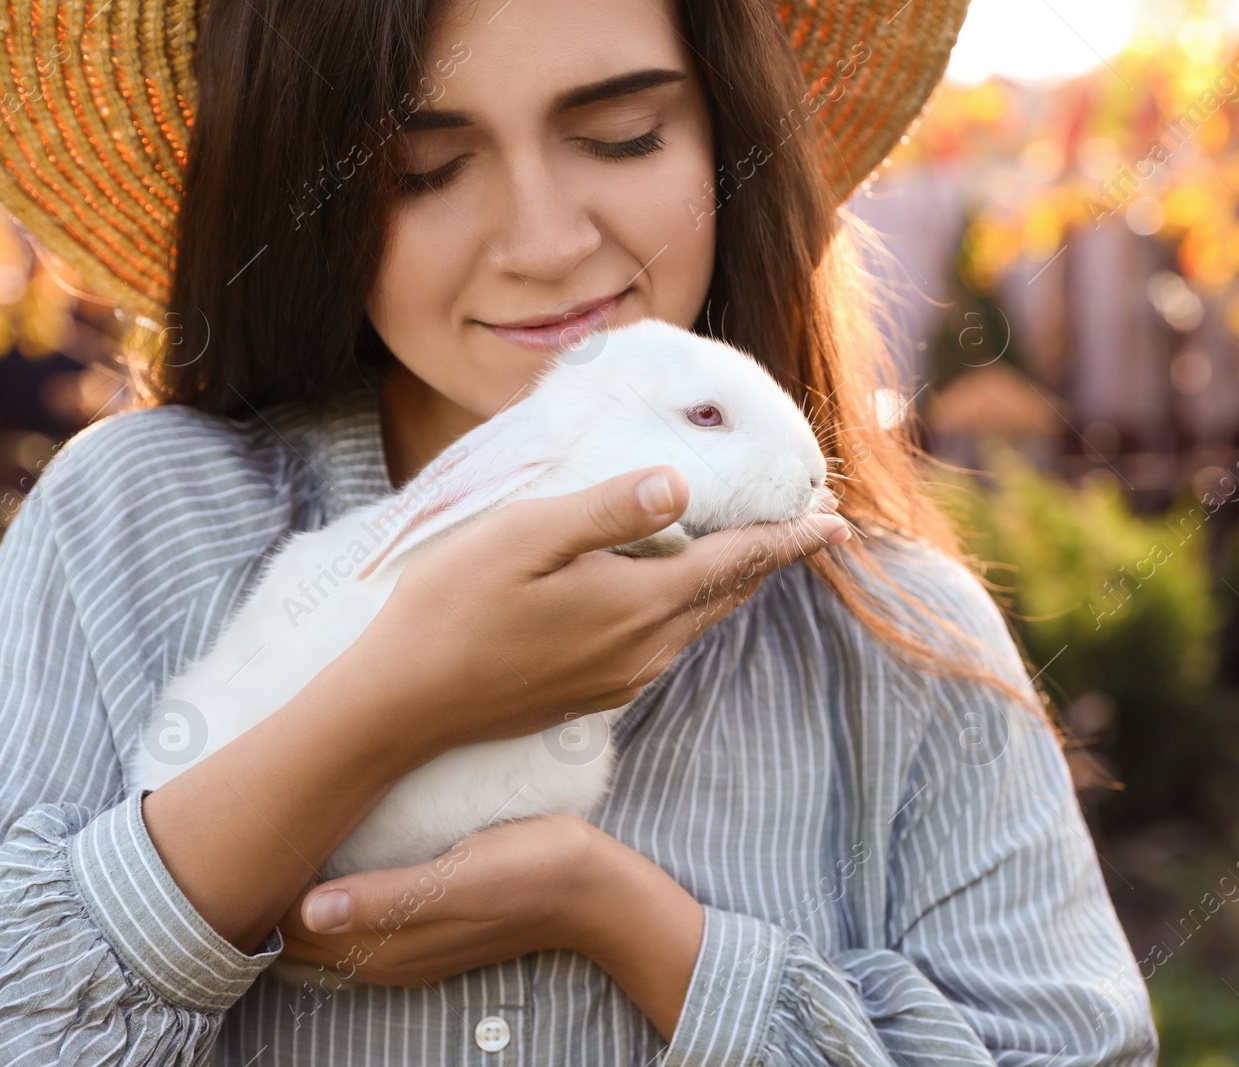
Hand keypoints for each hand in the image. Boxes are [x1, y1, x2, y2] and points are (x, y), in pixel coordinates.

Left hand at [278, 813, 706, 1039]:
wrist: (597, 892)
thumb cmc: (533, 871)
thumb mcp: (462, 878)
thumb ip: (386, 898)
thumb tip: (307, 913)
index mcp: (389, 946)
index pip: (294, 931)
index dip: (265, 890)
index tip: (243, 838)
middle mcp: (389, 955)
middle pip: (303, 934)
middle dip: (272, 892)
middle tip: (247, 828)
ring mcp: (409, 946)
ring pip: (328, 930)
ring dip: (298, 895)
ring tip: (276, 841)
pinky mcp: (428, 929)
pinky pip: (358, 923)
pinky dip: (331, 899)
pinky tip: (328, 863)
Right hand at [354, 465, 850, 758]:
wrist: (404, 706)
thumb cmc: (453, 607)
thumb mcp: (525, 537)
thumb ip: (607, 511)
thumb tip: (679, 485)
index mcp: (638, 604)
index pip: (736, 562)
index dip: (787, 538)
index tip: (833, 519)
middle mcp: (645, 648)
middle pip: (729, 595)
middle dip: (773, 558)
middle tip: (812, 524)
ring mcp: (622, 677)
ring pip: (701, 622)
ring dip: (736, 585)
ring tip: (758, 552)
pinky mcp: (596, 693)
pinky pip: (669, 643)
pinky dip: (696, 609)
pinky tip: (684, 595)